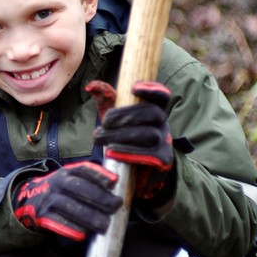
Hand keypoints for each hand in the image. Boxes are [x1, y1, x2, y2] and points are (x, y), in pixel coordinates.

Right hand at [12, 162, 122, 241]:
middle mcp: (57, 183)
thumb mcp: (70, 179)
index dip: (99, 175)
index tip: (114, 182)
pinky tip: (84, 233)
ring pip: (70, 206)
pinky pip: (58, 221)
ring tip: (104, 224)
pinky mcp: (43, 215)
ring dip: (89, 216)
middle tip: (116, 205)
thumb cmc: (59, 191)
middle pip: (79, 188)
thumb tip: (117, 187)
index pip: (84, 170)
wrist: (29, 201)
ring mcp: (49, 199)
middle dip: (99, 197)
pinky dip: (71, 227)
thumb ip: (89, 181)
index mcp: (67, 172)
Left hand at [92, 81, 176, 205]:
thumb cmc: (124, 137)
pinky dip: (129, 152)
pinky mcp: (163, 159)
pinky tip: (113, 152)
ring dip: (122, 135)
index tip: (133, 89)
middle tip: (105, 122)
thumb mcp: (115, 118)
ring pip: (150, 133)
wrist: (136, 169)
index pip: (161, 96)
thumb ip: (105, 100)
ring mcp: (166, 141)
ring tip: (101, 138)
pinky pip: (150, 154)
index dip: (152, 89)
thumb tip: (90, 86)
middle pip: (153, 113)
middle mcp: (163, 123)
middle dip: (126, 115)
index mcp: (154, 109)